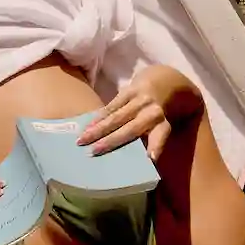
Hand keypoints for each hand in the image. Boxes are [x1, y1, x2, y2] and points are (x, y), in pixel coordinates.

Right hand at [77, 66, 192, 161]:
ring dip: (97, 129)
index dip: (155, 146)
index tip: (150, 158)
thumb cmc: (156, 115)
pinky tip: (87, 126)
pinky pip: (111, 106)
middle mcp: (152, 111)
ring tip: (82, 140)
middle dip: (111, 140)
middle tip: (92, 152)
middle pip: (130, 128)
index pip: (160, 136)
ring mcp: (139, 99)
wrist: (161, 83)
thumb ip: (151, 142)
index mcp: (162, 124)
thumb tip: (139, 161)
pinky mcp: (128, 90)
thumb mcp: (161, 128)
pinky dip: (98, 117)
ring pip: (116, 116)